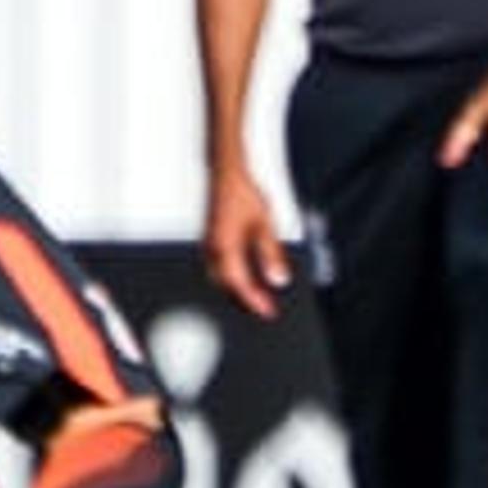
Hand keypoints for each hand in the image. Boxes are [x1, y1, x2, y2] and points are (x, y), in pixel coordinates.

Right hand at [203, 164, 289, 319]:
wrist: (226, 175)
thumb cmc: (242, 194)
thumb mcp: (265, 225)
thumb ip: (271, 255)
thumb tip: (278, 278)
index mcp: (226, 248)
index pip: (240, 285)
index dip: (254, 301)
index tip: (268, 311)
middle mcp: (213, 250)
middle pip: (227, 286)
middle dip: (244, 299)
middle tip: (264, 306)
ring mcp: (209, 245)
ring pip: (220, 278)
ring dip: (236, 288)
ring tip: (256, 294)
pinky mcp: (211, 240)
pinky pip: (218, 266)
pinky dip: (231, 276)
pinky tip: (243, 274)